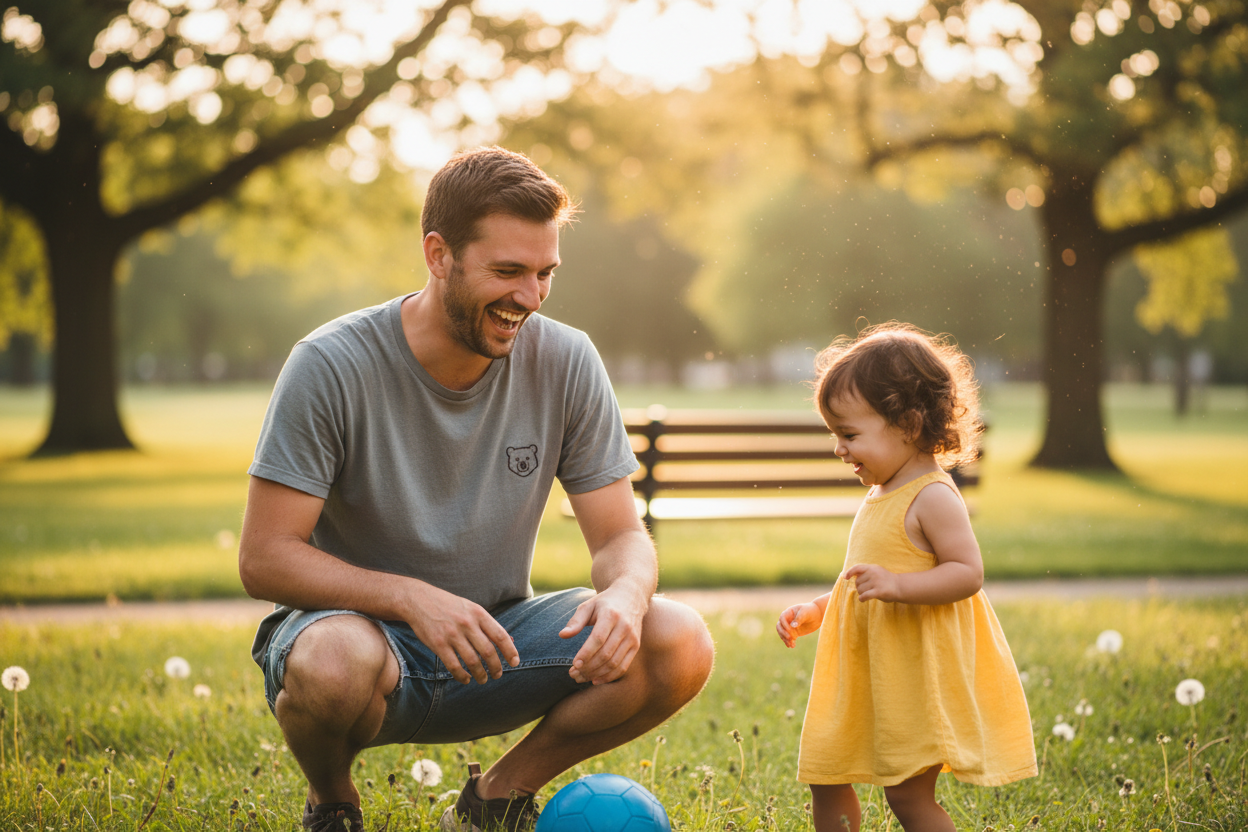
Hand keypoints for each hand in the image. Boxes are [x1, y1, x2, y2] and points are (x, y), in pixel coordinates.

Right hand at [405, 583, 519, 684]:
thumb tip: (507, 641)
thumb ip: (486, 624)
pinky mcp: (438, 644)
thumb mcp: (470, 608)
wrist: (418, 600)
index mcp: (478, 613)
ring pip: (472, 661)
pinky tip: (466, 679)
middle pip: (488, 651)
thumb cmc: (448, 606)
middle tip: (497, 675)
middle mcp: (467, 623)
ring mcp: (452, 634)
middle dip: (496, 667)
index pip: (500, 635)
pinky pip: (454, 666)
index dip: (510, 651)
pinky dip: (462, 676)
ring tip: (483, 679)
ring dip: (480, 674)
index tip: (514, 663)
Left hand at [560, 586, 646, 684]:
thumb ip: (575, 621)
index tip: (574, 664)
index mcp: (611, 615)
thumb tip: (562, 635)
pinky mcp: (636, 646)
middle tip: (573, 674)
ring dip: (596, 674)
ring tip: (581, 678)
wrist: (631, 597)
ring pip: (614, 663)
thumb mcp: (588, 606)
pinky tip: (595, 680)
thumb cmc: (604, 603)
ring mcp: (632, 638)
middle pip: (606, 654)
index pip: (598, 638)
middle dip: (588, 667)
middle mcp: (624, 627)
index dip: (586, 653)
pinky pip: (623, 667)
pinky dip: (609, 677)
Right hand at [776, 602, 823, 647]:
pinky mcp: (794, 632)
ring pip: (783, 633)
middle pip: (779, 626)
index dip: (784, 625)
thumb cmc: (811, 611)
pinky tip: (792, 646)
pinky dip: (789, 642)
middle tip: (790, 638)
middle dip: (783, 633)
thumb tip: (792, 625)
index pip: (782, 618)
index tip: (790, 630)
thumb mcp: (805, 613)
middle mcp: (787, 619)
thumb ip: (799, 619)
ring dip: (786, 639)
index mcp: (788, 612)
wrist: (818, 616)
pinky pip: (788, 638)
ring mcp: (790, 626)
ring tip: (792, 645)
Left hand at [844, 564, 901, 602]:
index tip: (845, 577)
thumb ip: (866, 572)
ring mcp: (876, 582)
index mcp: (872, 567)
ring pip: (860, 590)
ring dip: (862, 593)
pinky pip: (864, 596)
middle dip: (859, 587)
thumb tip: (851, 575)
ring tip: (869, 593)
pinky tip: (863, 599)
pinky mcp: (878, 591)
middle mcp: (873, 573)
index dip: (849, 572)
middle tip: (867, 589)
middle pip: (857, 582)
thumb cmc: (886, 580)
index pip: (857, 567)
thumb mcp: (876, 572)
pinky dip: (862, 598)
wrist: (900, 586)